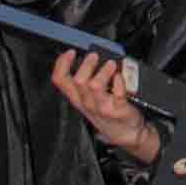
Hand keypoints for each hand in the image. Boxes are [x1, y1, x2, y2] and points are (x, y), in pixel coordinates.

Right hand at [53, 49, 160, 164]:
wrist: (125, 132)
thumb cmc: (108, 112)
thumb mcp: (89, 98)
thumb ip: (86, 79)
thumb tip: (88, 56)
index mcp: (77, 98)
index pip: (60, 80)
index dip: (61, 64)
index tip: (70, 52)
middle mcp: (87, 103)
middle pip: (78, 81)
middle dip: (86, 65)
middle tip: (94, 56)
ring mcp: (102, 107)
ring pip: (95, 86)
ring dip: (103, 71)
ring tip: (110, 65)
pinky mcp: (118, 109)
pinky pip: (118, 93)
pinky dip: (120, 81)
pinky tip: (120, 77)